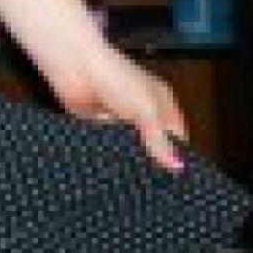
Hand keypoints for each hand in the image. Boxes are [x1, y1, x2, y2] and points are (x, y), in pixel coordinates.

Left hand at [44, 44, 189, 173]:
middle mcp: (141, 108)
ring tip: (134, 179)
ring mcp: (119, 115)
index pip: (176, 134)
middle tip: (157, 186)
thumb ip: (160, 141)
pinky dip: (109, 150)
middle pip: (152, 141)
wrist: (73, 66)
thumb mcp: (146, 111)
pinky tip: (112, 166)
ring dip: (129, 155)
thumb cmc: (115, 77)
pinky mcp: (97, 121)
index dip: (178, 154)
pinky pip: (107, 141)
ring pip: (129, 144)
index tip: (179, 179)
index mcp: (161, 101)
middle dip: (153, 159)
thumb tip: (178, 166)